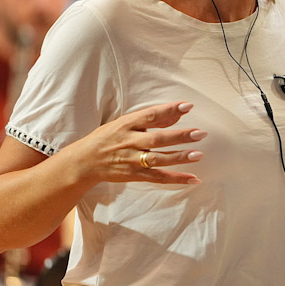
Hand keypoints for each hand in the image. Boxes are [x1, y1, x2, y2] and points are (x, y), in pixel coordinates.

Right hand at [77, 101, 205, 184]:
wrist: (84, 162)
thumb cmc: (107, 138)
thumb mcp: (124, 123)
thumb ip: (151, 119)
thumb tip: (177, 113)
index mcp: (126, 125)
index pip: (150, 115)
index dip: (169, 110)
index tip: (187, 106)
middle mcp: (129, 142)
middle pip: (157, 139)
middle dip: (179, 136)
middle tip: (200, 133)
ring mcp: (131, 160)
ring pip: (158, 159)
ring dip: (179, 157)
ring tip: (198, 154)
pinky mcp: (134, 175)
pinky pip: (158, 177)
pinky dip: (176, 179)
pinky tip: (193, 179)